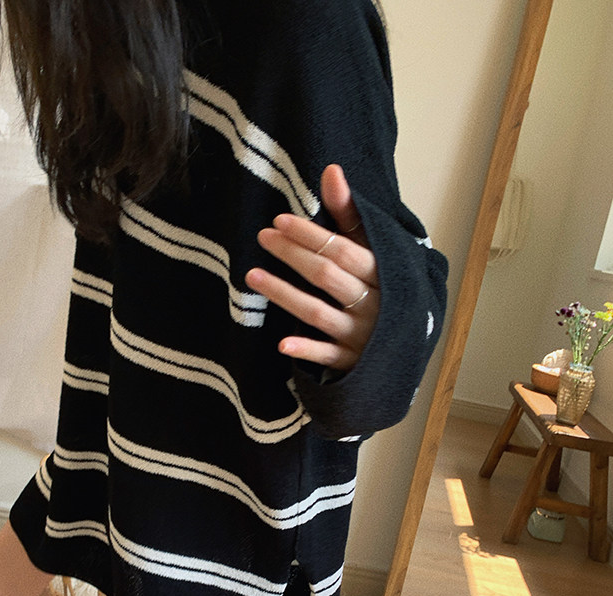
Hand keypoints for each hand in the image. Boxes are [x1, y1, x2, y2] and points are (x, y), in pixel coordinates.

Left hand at [246, 164, 378, 372]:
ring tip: (253, 276)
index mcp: (380, 274)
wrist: (407, 343)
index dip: (310, 235)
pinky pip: (327, 355)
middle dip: (293, 255)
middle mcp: (372, 303)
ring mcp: (361, 334)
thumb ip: (350, 215)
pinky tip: (283, 343)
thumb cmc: (383, 287)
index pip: (342, 250)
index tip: (280, 221)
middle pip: (327, 276)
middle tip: (263, 237)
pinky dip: (306, 350)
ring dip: (285, 295)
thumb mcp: (372, 250)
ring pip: (319, 313)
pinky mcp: (352, 361)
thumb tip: (331, 170)